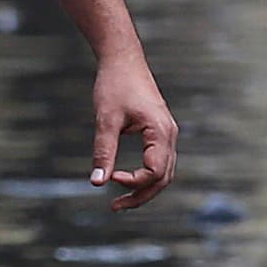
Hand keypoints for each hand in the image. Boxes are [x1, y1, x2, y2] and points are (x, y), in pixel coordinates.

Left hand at [89, 50, 174, 211]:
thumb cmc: (114, 85)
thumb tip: (96, 182)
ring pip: (164, 172)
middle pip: (163, 178)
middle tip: (115, 207)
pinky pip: (159, 161)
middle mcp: (169, 134)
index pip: (154, 172)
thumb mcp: (105, 119)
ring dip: (144, 189)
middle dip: (141, 196)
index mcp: (160, 131)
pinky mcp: (160, 131)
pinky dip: (145, 175)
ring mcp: (167, 133)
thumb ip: (103, 152)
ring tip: (119, 201)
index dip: (133, 182)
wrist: (123, 59)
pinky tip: (126, 179)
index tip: (111, 177)